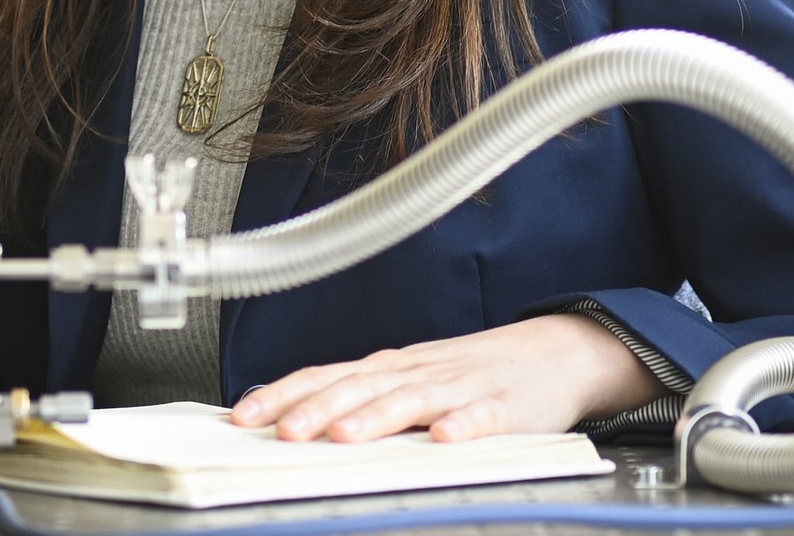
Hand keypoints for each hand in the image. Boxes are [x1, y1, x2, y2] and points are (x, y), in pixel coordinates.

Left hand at [228, 315, 661, 443]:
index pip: (324, 377)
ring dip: (376, 418)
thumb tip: (292, 418)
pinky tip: (447, 438)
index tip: (244, 415)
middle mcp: (415, 372)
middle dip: (317, 410)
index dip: (283, 394)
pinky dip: (464, 425)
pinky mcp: (505, 406)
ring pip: (412, 400)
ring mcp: (460, 387)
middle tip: (284, 431)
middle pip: (359, 388)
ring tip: (346, 437)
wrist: (548, 355)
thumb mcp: (405, 379)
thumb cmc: (467, 373)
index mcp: (387, 368)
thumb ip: (357, 397)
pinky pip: (483, 416)